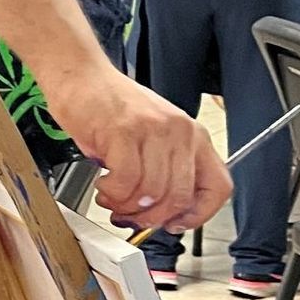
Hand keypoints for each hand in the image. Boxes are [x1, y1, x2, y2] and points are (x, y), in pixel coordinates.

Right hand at [43, 62, 229, 231]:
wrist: (81, 76)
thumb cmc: (110, 108)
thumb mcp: (148, 139)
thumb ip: (161, 172)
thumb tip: (158, 213)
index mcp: (192, 136)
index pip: (218, 186)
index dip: (198, 214)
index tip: (174, 223)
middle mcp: (180, 132)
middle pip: (179, 197)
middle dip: (149, 218)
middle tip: (129, 216)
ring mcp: (154, 130)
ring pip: (151, 193)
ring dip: (125, 206)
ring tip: (110, 198)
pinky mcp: (125, 131)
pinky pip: (126, 181)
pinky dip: (111, 192)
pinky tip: (103, 184)